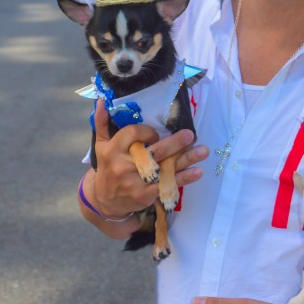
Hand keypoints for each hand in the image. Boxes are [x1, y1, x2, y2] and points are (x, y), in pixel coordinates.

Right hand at [88, 100, 208, 217]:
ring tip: (203, 151)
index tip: (156, 134)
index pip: (134, 133)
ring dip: (187, 159)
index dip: (148, 132)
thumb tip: (100, 101)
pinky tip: (197, 172)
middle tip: (190, 135)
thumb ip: (102, 123)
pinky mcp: (145, 195)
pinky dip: (184, 178)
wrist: (105, 201)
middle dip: (175, 143)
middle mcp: (123, 165)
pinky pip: (167, 184)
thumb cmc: (107, 168)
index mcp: (112, 149)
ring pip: (165, 168)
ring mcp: (135, 181)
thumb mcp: (100, 146)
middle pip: (154, 151)